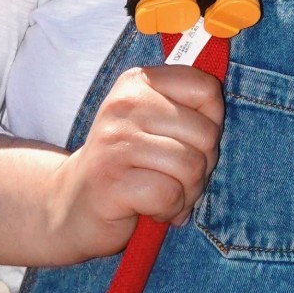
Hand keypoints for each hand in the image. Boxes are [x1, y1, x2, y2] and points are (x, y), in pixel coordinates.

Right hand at [45, 64, 224, 261]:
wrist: (73, 204)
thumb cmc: (127, 164)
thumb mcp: (155, 125)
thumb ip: (189, 112)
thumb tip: (220, 112)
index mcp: (139, 82)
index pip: (207, 89)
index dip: (212, 124)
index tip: (188, 141)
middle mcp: (125, 104)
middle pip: (205, 133)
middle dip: (202, 166)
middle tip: (177, 178)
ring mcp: (115, 141)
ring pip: (191, 166)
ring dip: (187, 193)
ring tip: (165, 194)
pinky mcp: (111, 180)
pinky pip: (169, 195)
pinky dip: (168, 210)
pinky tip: (151, 209)